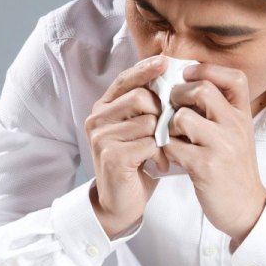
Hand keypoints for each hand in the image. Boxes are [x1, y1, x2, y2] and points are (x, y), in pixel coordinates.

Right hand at [85, 56, 169, 237]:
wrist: (119, 203)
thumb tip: (168, 75)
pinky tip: (159, 165)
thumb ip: (145, 106)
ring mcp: (102, 138)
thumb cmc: (134, 163)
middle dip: (162, 112)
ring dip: (163, 137)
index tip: (165, 61)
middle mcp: (97, 120)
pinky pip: (149, 143)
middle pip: (141, 97)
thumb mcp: (138, 130)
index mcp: (102, 109)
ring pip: (148, 121)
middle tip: (167, 131)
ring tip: (162, 152)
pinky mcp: (112, 157)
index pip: (124, 80)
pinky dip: (160, 154)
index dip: (145, 69)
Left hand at [162, 63, 265, 249]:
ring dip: (168, 125)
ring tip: (171, 136)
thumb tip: (187, 84)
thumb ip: (219, 111)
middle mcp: (235, 126)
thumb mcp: (236, 134)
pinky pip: (172, 145)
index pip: (234, 77)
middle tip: (171, 108)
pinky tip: (170, 156)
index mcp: (243, 115)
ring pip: (182, 117)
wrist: (246, 207)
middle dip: (177, 95)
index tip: (187, 74)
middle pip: (201, 89)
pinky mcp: (205, 166)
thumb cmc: (234, 169)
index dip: (208, 69)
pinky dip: (165, 149)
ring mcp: (221, 146)